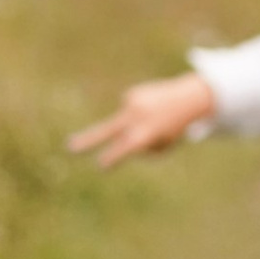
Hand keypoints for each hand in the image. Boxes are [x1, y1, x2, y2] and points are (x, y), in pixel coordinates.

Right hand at [68, 70, 213, 165]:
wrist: (189, 98)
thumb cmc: (175, 129)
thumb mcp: (162, 145)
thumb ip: (140, 148)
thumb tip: (121, 143)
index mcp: (146, 134)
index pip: (125, 149)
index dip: (112, 157)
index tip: (100, 165)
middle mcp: (137, 117)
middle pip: (107, 131)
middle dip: (88, 140)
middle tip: (70, 148)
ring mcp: (133, 103)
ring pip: (124, 124)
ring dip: (135, 125)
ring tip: (155, 120)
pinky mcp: (132, 93)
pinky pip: (129, 112)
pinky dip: (137, 114)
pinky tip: (151, 109)